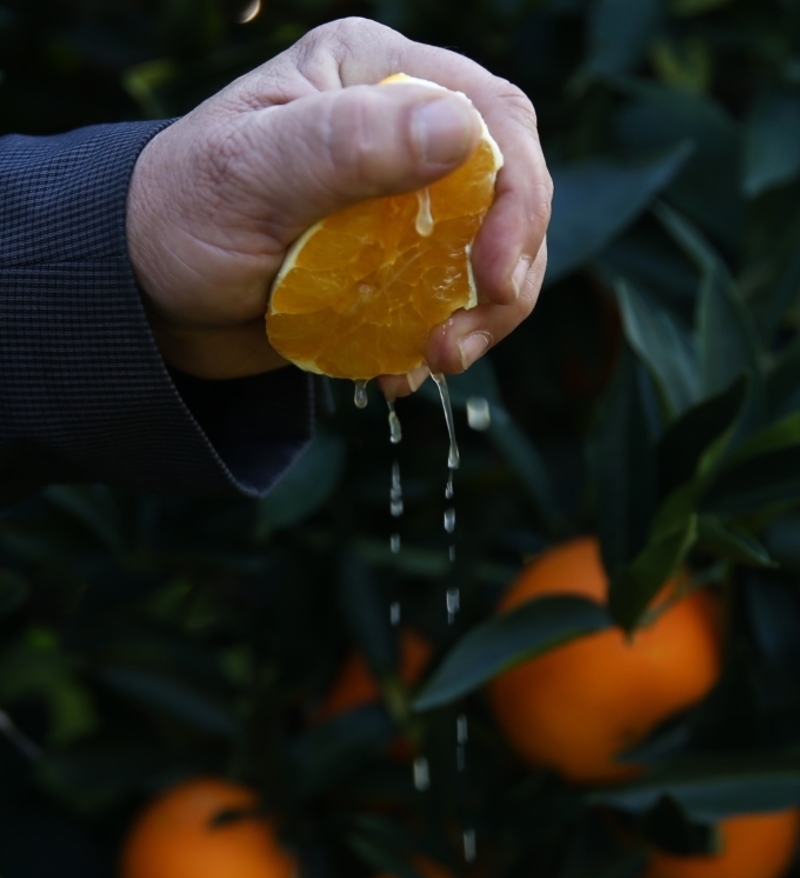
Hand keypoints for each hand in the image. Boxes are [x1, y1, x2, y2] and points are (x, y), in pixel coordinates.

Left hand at [126, 17, 551, 396]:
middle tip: (465, 336)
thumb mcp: (250, 173)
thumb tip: (461, 130)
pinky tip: (401, 372)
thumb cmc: (182, 214)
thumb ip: (346, 143)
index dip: (517, 195)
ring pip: (490, 252)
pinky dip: (443, 341)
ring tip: (437, 358)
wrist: (152, 295)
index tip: (493, 273)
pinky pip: (451, 299)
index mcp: (375, 75)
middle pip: (508, 189)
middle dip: (508, 266)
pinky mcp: (397, 264)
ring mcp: (404, 203)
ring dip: (483, 315)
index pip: (492, 116)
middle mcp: (401, 129)